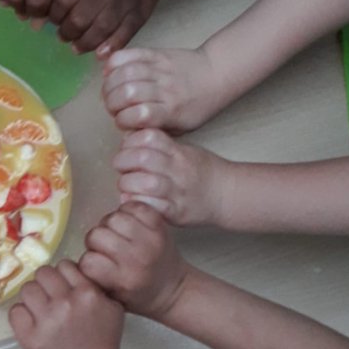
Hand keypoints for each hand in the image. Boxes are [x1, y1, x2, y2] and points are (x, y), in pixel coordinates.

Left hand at [9, 259, 124, 348]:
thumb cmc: (102, 343)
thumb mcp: (113, 309)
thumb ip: (97, 286)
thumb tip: (74, 269)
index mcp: (88, 294)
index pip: (64, 265)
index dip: (63, 275)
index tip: (64, 287)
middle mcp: (66, 303)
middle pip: (43, 273)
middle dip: (46, 283)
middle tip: (50, 297)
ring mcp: (46, 320)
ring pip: (27, 289)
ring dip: (32, 298)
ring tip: (40, 310)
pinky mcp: (29, 336)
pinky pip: (15, 311)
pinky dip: (22, 316)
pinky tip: (32, 324)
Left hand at [48, 0, 172, 55]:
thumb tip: (57, 11)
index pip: (61, 4)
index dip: (54, 16)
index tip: (55, 20)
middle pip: (77, 22)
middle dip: (67, 33)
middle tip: (65, 36)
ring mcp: (121, 4)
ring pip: (98, 33)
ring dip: (84, 44)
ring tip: (78, 47)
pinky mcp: (138, 15)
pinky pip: (122, 36)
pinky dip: (110, 47)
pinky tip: (100, 53)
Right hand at [79, 203, 189, 318]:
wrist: (173, 289)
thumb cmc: (137, 295)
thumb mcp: (111, 298)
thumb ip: (91, 281)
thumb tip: (71, 265)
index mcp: (123, 279)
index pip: (88, 261)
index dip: (88, 262)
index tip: (96, 267)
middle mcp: (137, 258)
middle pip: (97, 234)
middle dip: (96, 241)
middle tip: (105, 249)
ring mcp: (150, 239)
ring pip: (112, 217)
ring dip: (110, 225)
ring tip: (116, 236)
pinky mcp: (159, 224)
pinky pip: (132, 206)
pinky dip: (127, 212)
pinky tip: (129, 226)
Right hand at [102, 45, 226, 132]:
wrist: (215, 74)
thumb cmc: (195, 107)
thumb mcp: (180, 128)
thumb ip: (153, 130)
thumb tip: (126, 132)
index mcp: (171, 111)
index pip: (138, 116)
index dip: (122, 120)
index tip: (122, 121)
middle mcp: (165, 89)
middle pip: (127, 93)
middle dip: (111, 102)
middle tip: (112, 106)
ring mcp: (160, 69)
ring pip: (125, 73)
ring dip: (109, 84)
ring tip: (109, 91)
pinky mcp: (156, 53)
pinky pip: (128, 54)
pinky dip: (113, 63)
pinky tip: (110, 72)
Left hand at [113, 129, 230, 225]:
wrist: (227, 195)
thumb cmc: (201, 172)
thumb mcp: (184, 150)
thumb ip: (159, 147)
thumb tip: (128, 142)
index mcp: (178, 152)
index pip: (149, 137)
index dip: (130, 140)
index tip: (126, 147)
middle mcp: (178, 169)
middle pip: (142, 158)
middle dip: (123, 161)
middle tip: (120, 167)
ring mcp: (178, 191)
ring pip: (145, 184)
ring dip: (128, 184)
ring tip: (126, 186)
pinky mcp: (177, 212)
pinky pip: (153, 207)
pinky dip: (138, 204)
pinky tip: (132, 202)